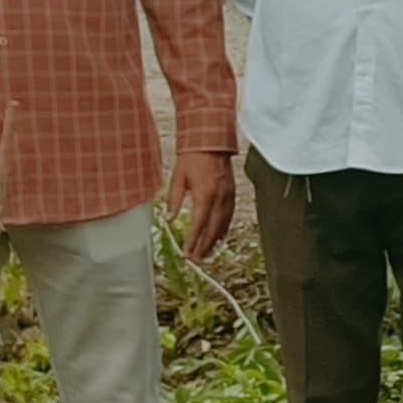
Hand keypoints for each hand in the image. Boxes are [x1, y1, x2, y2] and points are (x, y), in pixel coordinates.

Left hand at [170, 146, 237, 261]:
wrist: (211, 142)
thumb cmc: (192, 158)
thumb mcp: (177, 178)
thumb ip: (174, 200)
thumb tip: (169, 219)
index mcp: (205, 194)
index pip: (199, 223)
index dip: (193, 240)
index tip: (187, 252)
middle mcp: (219, 198)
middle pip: (213, 229)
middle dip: (204, 246)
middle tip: (197, 260)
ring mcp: (229, 196)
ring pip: (224, 225)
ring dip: (214, 241)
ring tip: (207, 254)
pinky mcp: (233, 194)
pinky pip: (229, 216)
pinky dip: (224, 229)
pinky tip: (218, 237)